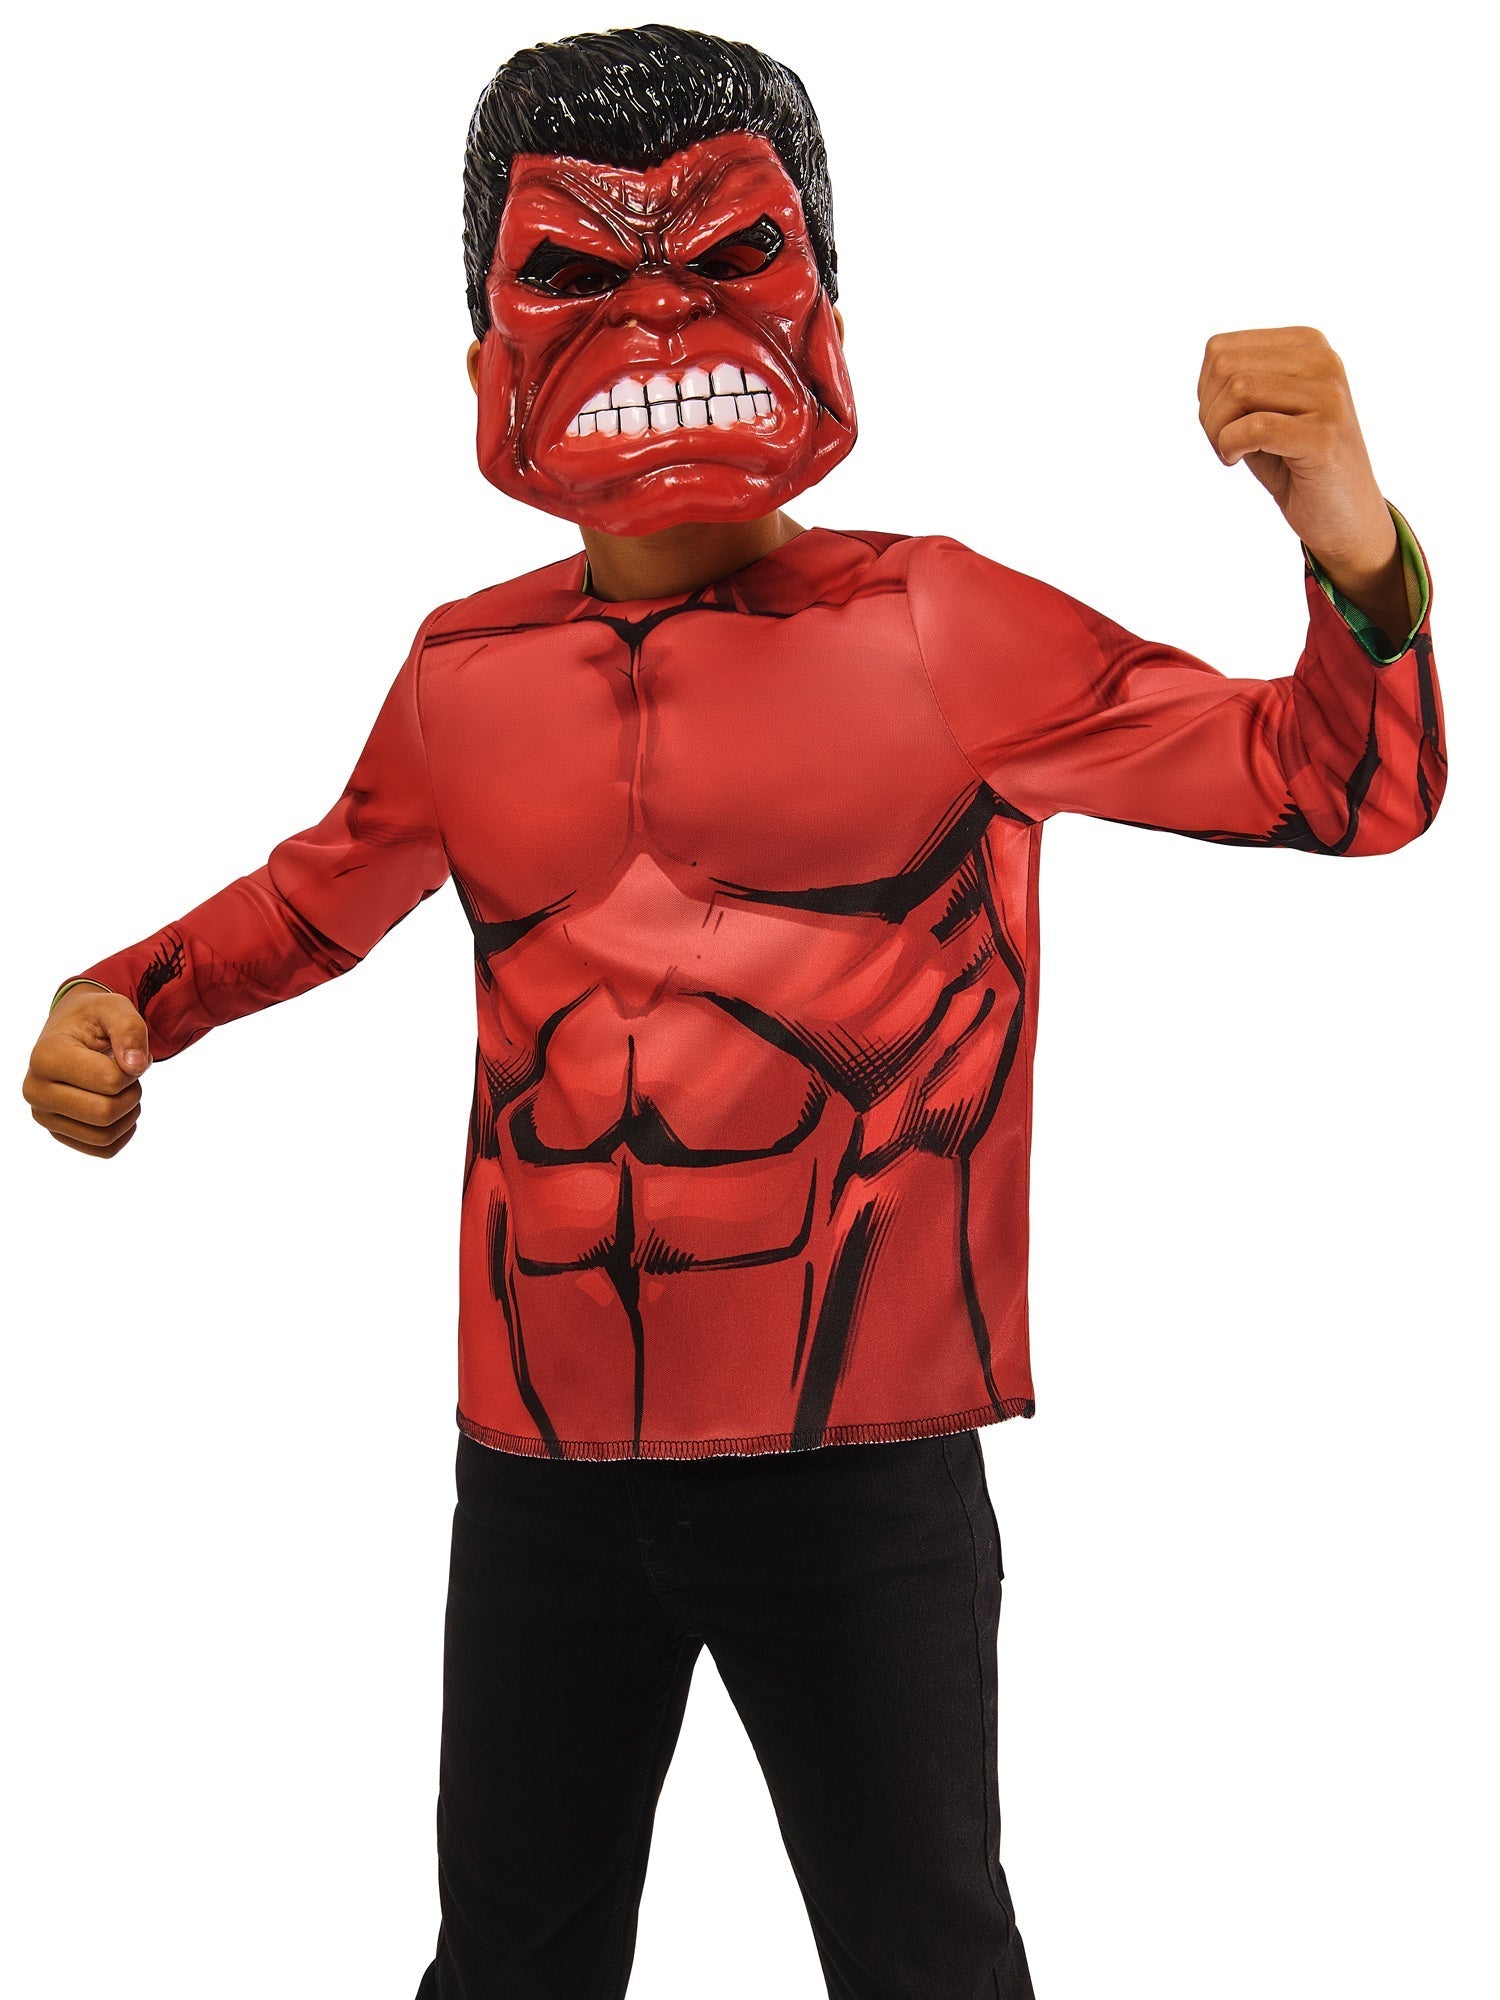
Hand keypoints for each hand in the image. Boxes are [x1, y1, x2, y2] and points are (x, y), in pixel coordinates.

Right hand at [22, 984, 151, 1157]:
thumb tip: (136, 1067)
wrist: (72, 1032)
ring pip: (104, 1135)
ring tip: (123, 1088)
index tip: (125, 1053)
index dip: (132, 1068)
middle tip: (129, 1074)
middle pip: (105, 1114)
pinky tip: (120, 1106)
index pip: (109, 1081)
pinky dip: (123, 1131)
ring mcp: (44, 1116)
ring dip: (129, 1112)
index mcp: (45, 1057)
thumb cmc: (93, 1019)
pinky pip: (103, 1150)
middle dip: (132, 1094)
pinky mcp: (58, 1133)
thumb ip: (129, 1029)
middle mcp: (35, 1090)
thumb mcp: (113, 1008)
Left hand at [1197, 326, 1406, 635]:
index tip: (1221, 423)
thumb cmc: (1293, 462)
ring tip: (1232, 452)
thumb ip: (1235, 381)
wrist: (1343, 514)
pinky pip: (1254, 427)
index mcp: (1308, 345)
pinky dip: (1229, 446)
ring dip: (1217, 431)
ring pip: (1237, 390)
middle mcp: (1323, 362)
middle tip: (1223, 443)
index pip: (1220, 350)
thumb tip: (1207, 370)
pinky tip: (1237, 461)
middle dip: (1208, 412)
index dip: (1204, 392)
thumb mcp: (1262, 411)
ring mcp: (1328, 397)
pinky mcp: (1324, 436)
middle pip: (1224, 368)